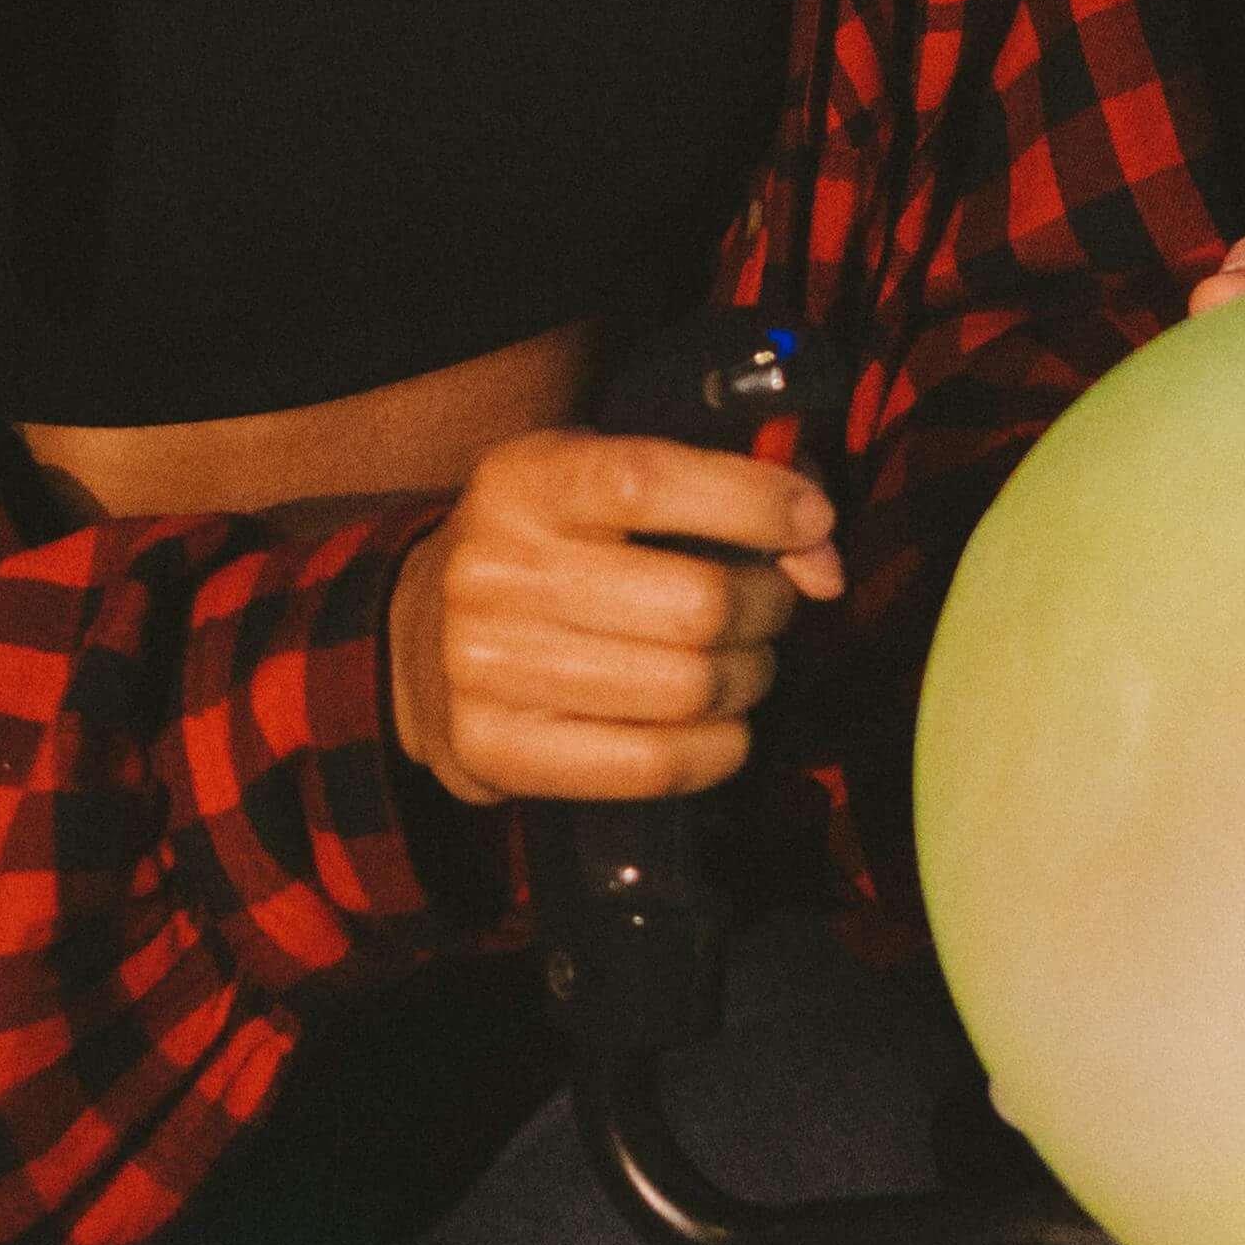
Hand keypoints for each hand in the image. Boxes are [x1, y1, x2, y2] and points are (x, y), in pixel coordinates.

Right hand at [386, 430, 845, 808]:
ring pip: (688, 688)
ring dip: (748, 679)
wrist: (422, 641)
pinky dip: (717, 749)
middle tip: (767, 609)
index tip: (811, 517)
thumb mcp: (615, 493)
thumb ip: (729, 499)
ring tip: (738, 665)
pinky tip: (718, 727)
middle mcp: (492, 568)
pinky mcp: (492, 749)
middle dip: (768, 608)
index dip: (751, 500)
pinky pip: (653, 764)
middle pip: (695, 603)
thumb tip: (822, 565)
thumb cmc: (557, 553)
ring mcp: (482, 665)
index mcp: (524, 480)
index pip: (647, 480)